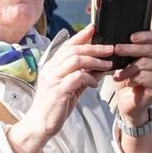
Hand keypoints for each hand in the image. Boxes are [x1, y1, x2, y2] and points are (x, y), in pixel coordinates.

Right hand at [6, 24, 113, 152]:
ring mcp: (53, 79)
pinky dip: (89, 78)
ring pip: (76, 60)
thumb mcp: (71, 88)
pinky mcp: (58, 91)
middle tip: (110, 48)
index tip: (94, 28)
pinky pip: (77, 78)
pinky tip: (96, 83)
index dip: (81, 36)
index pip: (68, 45)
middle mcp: (51, 69)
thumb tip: (99, 67)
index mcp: (52, 66)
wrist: (41, 124)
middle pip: (74, 50)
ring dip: (95, 61)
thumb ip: (82, 76)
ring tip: (108, 64)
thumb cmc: (56, 106)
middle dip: (94, 47)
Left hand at [111, 30, 151, 124]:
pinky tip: (128, 82)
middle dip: (131, 48)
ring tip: (118, 74)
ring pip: (146, 63)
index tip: (130, 37)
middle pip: (150, 49)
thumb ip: (127, 47)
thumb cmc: (126, 79)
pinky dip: (134, 78)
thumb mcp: (124, 60)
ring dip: (128, 68)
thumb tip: (120, 30)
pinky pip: (147, 76)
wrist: (127, 102)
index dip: (145, 35)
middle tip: (116, 49)